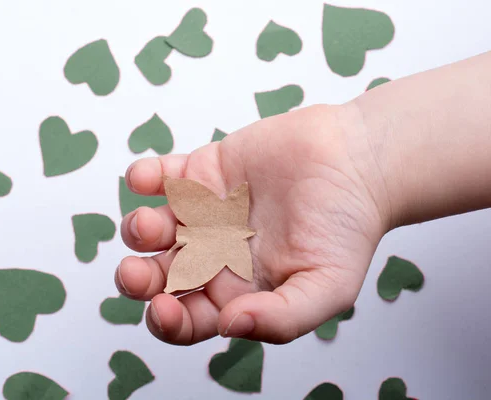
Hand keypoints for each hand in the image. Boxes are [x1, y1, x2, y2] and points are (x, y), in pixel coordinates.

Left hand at [115, 104, 388, 344]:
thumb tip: (232, 327)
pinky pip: (161, 177)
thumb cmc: (346, 227)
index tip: (163, 309)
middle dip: (139, 278)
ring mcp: (203, 213)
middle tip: (134, 272)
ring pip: (153, 228)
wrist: (356, 161)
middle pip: (160, 276)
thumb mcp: (328, 286)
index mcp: (237, 290)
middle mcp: (213, 254)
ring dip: (140, 230)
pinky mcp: (202, 172)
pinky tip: (144, 179)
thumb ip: (283, 317)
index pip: (189, 317)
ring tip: (149, 225)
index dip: (169, 321)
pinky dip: (144, 177)